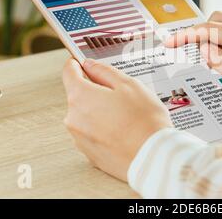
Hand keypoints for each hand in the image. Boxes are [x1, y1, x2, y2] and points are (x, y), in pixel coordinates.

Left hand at [62, 59, 171, 180]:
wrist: (152, 157)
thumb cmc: (144, 119)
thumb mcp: (129, 85)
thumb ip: (105, 72)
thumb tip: (89, 65)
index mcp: (80, 96)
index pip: (69, 73)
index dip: (77, 64)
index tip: (84, 63)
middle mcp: (74, 117)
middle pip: (79, 95)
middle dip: (95, 91)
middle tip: (121, 94)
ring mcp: (79, 138)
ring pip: (86, 115)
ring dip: (100, 111)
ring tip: (126, 116)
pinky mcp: (89, 153)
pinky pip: (93, 133)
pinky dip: (104, 129)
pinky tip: (123, 131)